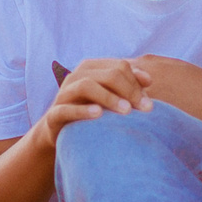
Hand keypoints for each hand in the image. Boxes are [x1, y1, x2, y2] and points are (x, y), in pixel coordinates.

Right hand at [36, 57, 151, 143]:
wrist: (62, 135)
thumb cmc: (92, 113)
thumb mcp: (112, 98)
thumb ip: (129, 87)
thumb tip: (148, 80)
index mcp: (91, 69)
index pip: (119, 67)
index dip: (137, 82)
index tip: (149, 103)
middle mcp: (76, 77)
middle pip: (107, 74)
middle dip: (129, 90)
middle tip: (144, 109)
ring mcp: (63, 94)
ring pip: (87, 85)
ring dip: (109, 97)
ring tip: (126, 111)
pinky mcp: (53, 114)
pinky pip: (66, 109)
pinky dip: (82, 110)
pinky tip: (98, 114)